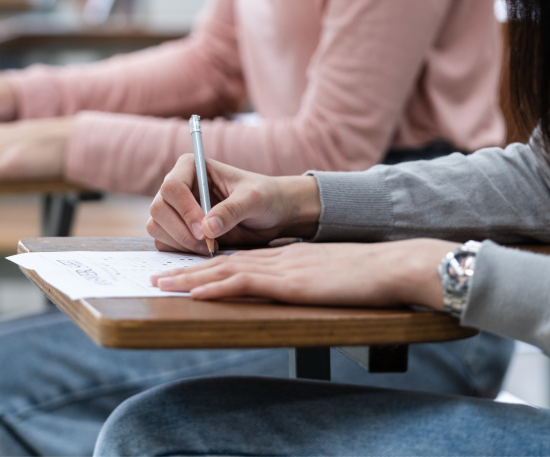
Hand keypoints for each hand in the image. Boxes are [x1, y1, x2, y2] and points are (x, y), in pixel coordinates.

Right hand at [148, 155, 320, 254]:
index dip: (185, 211)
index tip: (205, 231)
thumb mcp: (254, 199)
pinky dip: (179, 250)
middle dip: (180, 231)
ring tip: (209, 247)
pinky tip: (205, 250)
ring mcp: (174, 209)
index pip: (172, 187)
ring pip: (156, 227)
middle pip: (158, 208)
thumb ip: (232, 210)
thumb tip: (208, 228)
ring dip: (179, 242)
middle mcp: (178, 186)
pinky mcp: (177, 229)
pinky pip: (164, 242)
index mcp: (191, 167)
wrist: (270, 215)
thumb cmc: (264, 197)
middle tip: (207, 245)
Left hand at [152, 239, 458, 309]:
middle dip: (187, 270)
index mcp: (286, 256)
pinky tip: (196, 292)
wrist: (391, 265)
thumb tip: (294, 286)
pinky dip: (216, 287)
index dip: (207, 265)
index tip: (184, 272)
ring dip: (190, 278)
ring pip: (225, 270)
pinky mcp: (289, 282)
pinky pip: (244, 284)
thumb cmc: (367, 273)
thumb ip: (308, 278)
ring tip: (162, 284)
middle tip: (158, 276)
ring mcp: (282, 268)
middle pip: (223, 262)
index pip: (238, 259)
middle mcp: (277, 258)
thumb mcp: (328, 273)